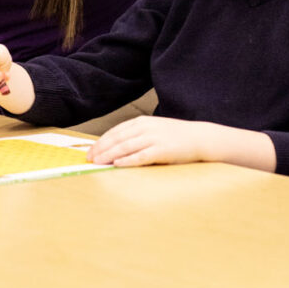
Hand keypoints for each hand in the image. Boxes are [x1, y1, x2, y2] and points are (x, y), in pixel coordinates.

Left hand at [86, 115, 203, 166]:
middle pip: (118, 138)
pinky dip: (127, 160)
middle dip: (101, 149)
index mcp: (142, 122)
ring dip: (109, 155)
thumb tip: (116, 148)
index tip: (90, 151)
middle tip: (89, 158)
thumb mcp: (154, 130)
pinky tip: (117, 165)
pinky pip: (141, 156)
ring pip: (126, 147)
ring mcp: (154, 138)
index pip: (116, 131)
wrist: (199, 137)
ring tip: (98, 162)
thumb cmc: (175, 136)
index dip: (101, 141)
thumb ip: (137, 135)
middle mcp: (146, 128)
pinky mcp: (162, 150)